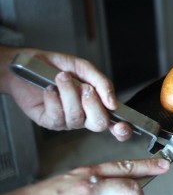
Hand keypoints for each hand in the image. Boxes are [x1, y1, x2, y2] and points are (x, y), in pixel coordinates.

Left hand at [0, 47, 131, 140]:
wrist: (27, 64)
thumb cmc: (56, 66)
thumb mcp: (84, 68)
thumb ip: (102, 83)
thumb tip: (113, 103)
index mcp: (98, 104)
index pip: (114, 123)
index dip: (122, 129)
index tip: (122, 126)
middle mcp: (85, 116)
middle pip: (99, 123)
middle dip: (93, 103)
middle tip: (85, 87)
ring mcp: (67, 121)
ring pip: (76, 116)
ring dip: (69, 94)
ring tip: (61, 78)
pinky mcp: (49, 121)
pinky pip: (57, 115)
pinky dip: (54, 98)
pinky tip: (50, 89)